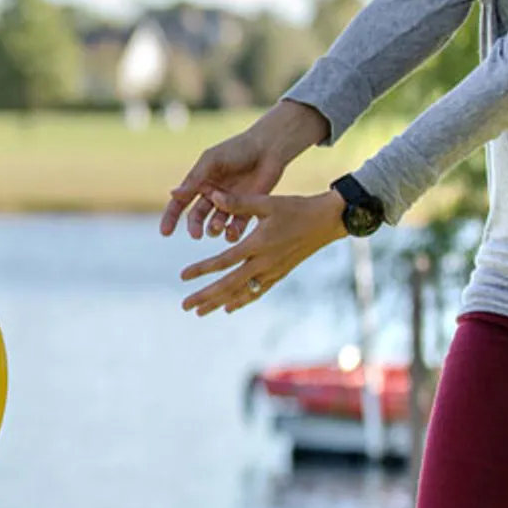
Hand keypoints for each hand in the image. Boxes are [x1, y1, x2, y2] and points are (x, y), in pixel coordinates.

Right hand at [160, 101, 329, 242]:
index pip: (180, 203)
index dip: (171, 218)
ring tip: (218, 227)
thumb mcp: (212, 161)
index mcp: (200, 183)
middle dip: (195, 227)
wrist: (269, 148)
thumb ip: (194, 179)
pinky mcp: (247, 209)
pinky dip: (232, 232)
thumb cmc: (238, 150)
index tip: (165, 232)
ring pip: (216, 223)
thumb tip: (172, 194)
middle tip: (197, 235)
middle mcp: (212, 195)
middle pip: (197, 217)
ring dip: (214, 228)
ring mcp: (229, 204)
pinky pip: (236, 226)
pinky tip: (232, 233)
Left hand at [180, 190, 346, 315]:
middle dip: (206, 296)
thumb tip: (212, 195)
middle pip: (229, 284)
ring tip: (199, 312)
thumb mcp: (266, 201)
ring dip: (219, 303)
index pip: (224, 261)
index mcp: (258, 244)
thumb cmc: (295, 208)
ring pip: (241, 293)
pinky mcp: (279, 275)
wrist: (326, 222)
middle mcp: (264, 263)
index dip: (202, 269)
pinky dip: (241, 301)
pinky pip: (257, 292)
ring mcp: (272, 272)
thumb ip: (238, 202)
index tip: (182, 277)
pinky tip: (228, 308)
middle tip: (185, 306)